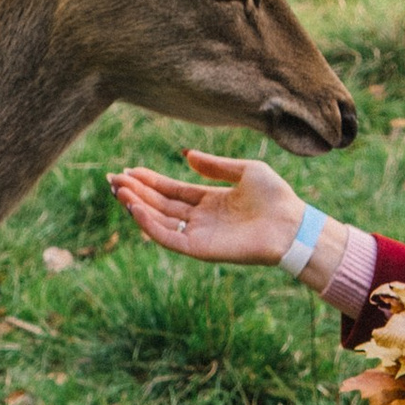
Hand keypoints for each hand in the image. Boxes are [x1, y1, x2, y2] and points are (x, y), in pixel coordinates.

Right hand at [108, 147, 303, 265]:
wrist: (292, 223)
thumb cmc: (276, 197)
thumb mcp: (245, 170)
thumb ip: (215, 165)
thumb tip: (187, 154)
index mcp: (209, 200)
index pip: (172, 190)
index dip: (150, 181)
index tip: (129, 170)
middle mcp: (201, 218)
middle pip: (160, 204)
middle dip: (136, 191)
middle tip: (113, 179)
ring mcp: (199, 234)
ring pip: (160, 220)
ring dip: (138, 206)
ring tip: (119, 190)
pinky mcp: (200, 249)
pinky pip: (169, 238)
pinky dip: (150, 225)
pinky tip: (136, 209)